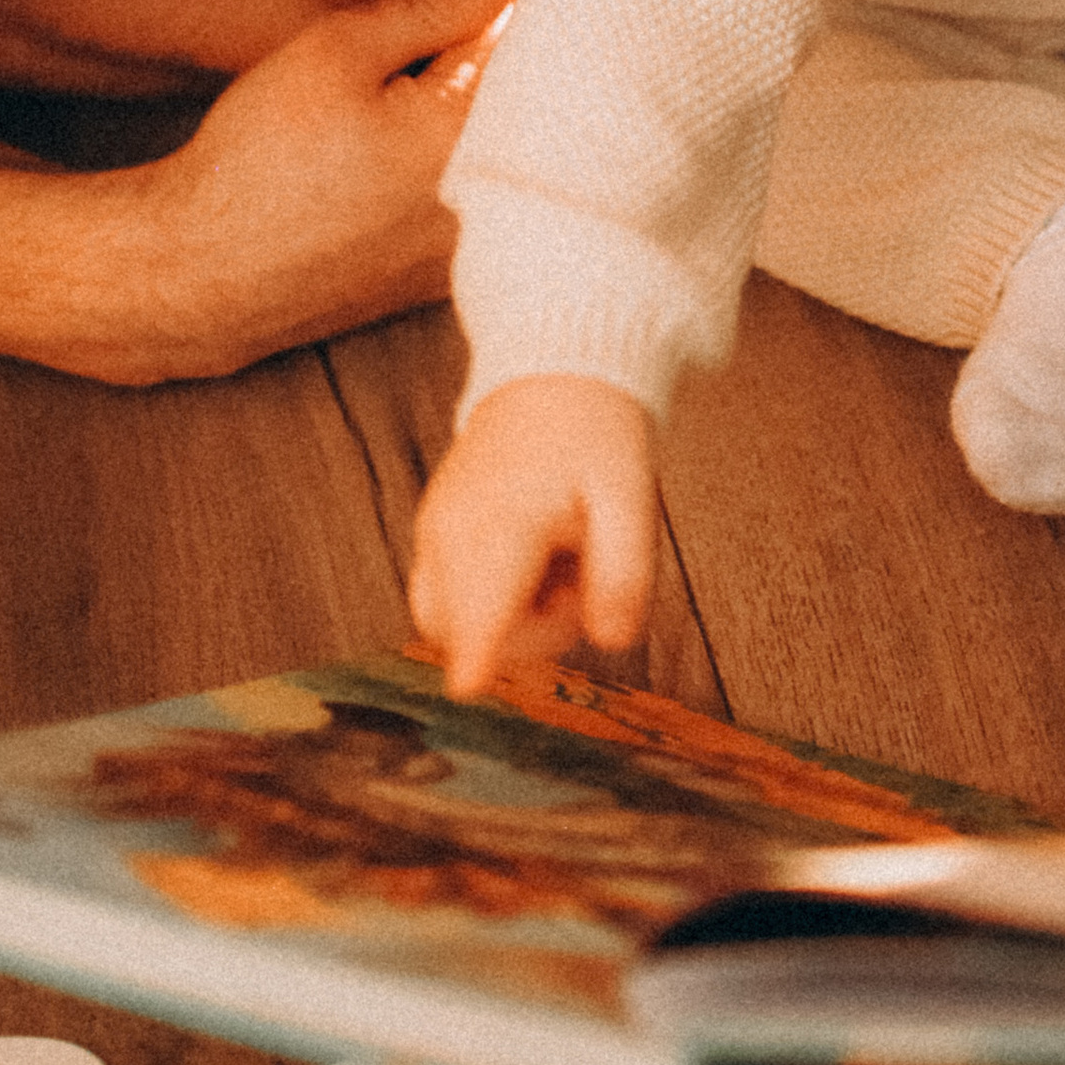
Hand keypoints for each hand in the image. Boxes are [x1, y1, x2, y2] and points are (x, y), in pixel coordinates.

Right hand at [88, 0, 529, 383]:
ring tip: (463, 39)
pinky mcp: (461, 262)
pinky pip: (500, 180)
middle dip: (533, 28)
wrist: (201, 278)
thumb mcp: (341, 53)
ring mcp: (488, 239)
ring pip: (528, 136)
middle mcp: (504, 199)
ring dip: (512, 87)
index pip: (553, 34)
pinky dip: (489, 139)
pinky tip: (443, 112)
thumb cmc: (260, 163)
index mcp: (485, 139)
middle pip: (553, 88)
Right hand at [408, 375, 659, 694]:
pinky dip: (488, 596)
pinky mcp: (432, 531)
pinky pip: (447, 594)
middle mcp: (450, 533)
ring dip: (503, 618)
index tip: (473, 690)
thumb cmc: (593, 435)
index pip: (471, 618)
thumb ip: (625, 577)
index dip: (474, 663)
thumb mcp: (632, 502)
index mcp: (499, 526)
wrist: (554, 374)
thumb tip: (612, 642)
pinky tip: (529, 554)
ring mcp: (433, 531)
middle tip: (572, 584)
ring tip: (553, 561)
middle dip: (520, 637)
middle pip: (459, 636)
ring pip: (447, 621)